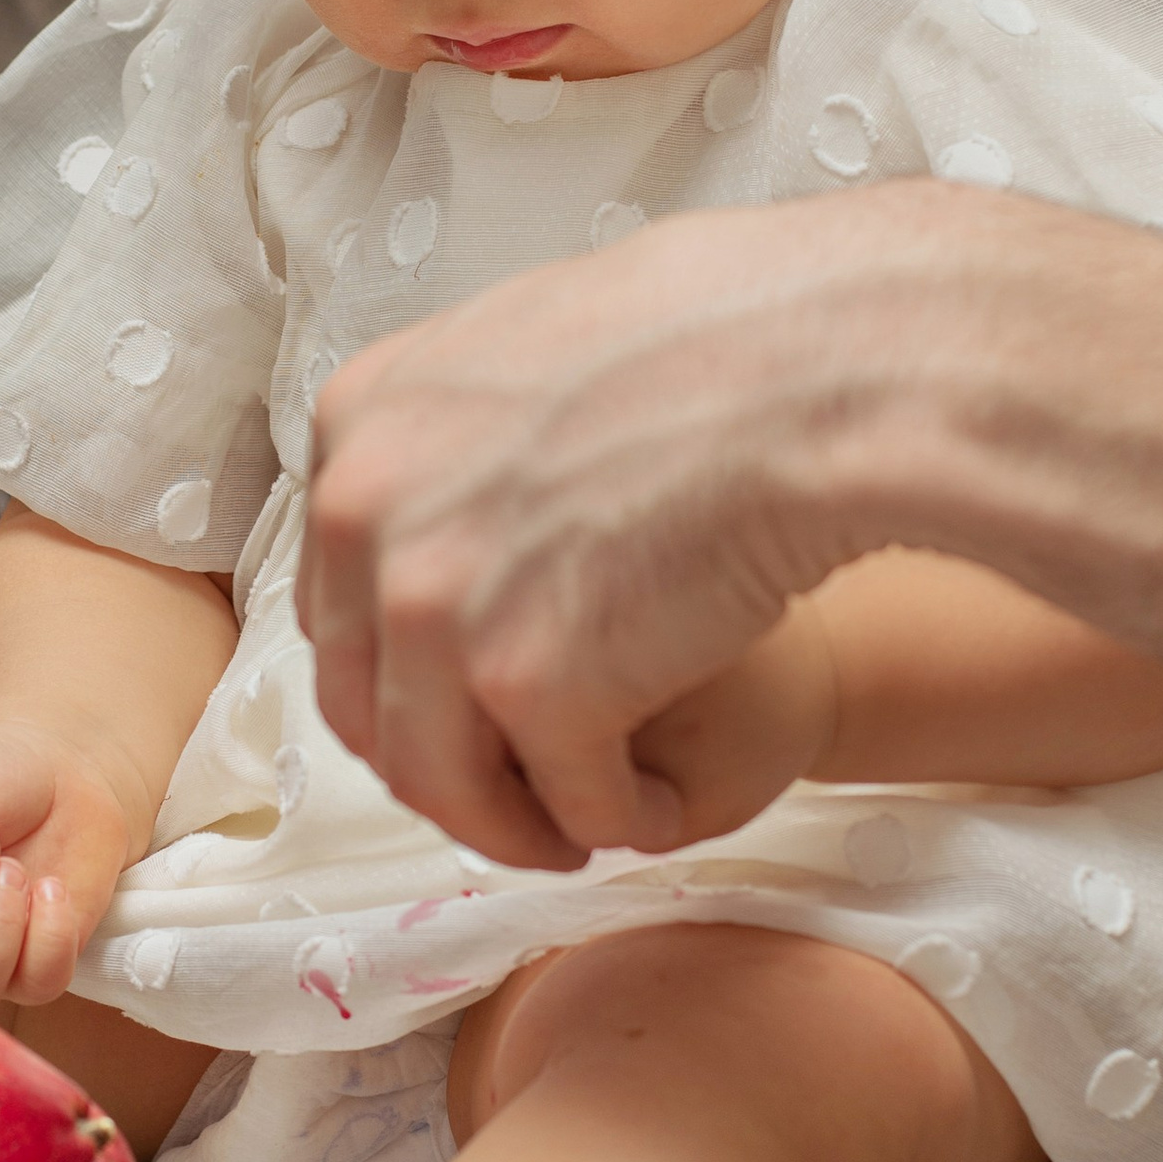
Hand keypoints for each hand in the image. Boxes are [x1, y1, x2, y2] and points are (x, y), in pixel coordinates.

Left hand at [300, 202, 890, 867]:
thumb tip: (451, 509)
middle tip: (513, 788)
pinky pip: (561, 797)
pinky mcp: (529, 685)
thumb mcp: (529, 350)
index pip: (341, 603)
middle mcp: (366, 517)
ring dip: (507, 819)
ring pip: (438, 775)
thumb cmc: (722, 338)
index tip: (459, 706)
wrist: (821, 367)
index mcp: (361, 427)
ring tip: (576, 823)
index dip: (404, 674)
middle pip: (366, 701)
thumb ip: (462, 437)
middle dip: (442, 762)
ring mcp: (437, 605)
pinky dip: (609, 817)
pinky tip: (650, 804)